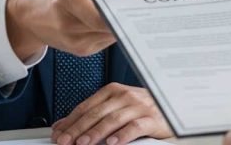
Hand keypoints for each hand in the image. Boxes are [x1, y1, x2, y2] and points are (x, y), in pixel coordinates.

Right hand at [6, 0, 134, 59]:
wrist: (29, 15)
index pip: (100, 15)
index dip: (121, 11)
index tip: (139, 4)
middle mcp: (67, 25)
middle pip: (108, 25)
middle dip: (124, 15)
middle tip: (137, 4)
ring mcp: (74, 42)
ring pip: (110, 34)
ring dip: (118, 23)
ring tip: (119, 8)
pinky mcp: (81, 51)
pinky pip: (106, 40)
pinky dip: (110, 29)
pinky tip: (106, 19)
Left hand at [50, 83, 171, 144]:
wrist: (172, 107)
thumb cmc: (141, 109)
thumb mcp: (115, 108)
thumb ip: (92, 115)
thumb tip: (63, 126)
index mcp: (113, 91)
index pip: (87, 106)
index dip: (71, 121)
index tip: (59, 134)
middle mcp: (125, 96)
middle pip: (97, 113)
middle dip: (78, 128)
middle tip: (65, 141)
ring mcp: (139, 106)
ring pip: (113, 119)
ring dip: (96, 133)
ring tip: (84, 143)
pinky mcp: (153, 119)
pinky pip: (135, 127)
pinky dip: (122, 135)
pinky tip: (112, 143)